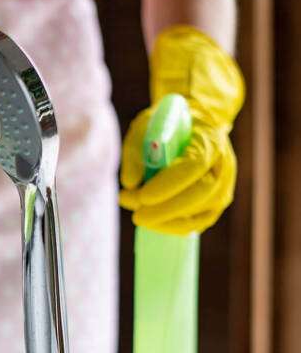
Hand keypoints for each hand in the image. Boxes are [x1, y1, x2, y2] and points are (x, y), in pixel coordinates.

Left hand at [118, 26, 244, 235]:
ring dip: (167, 219)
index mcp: (208, 140)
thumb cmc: (166, 125)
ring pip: (201, 212)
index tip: (142, 196)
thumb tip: (129, 184)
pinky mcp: (217, 202)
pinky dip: (177, 227)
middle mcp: (223, 164)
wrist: (193, 124)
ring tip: (137, 214)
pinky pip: (200, 221)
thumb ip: (135, 153)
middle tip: (136, 215)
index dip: (168, 185)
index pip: (193, 166)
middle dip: (166, 209)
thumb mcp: (145, 128)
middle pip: (201, 194)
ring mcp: (224, 185)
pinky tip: (155, 224)